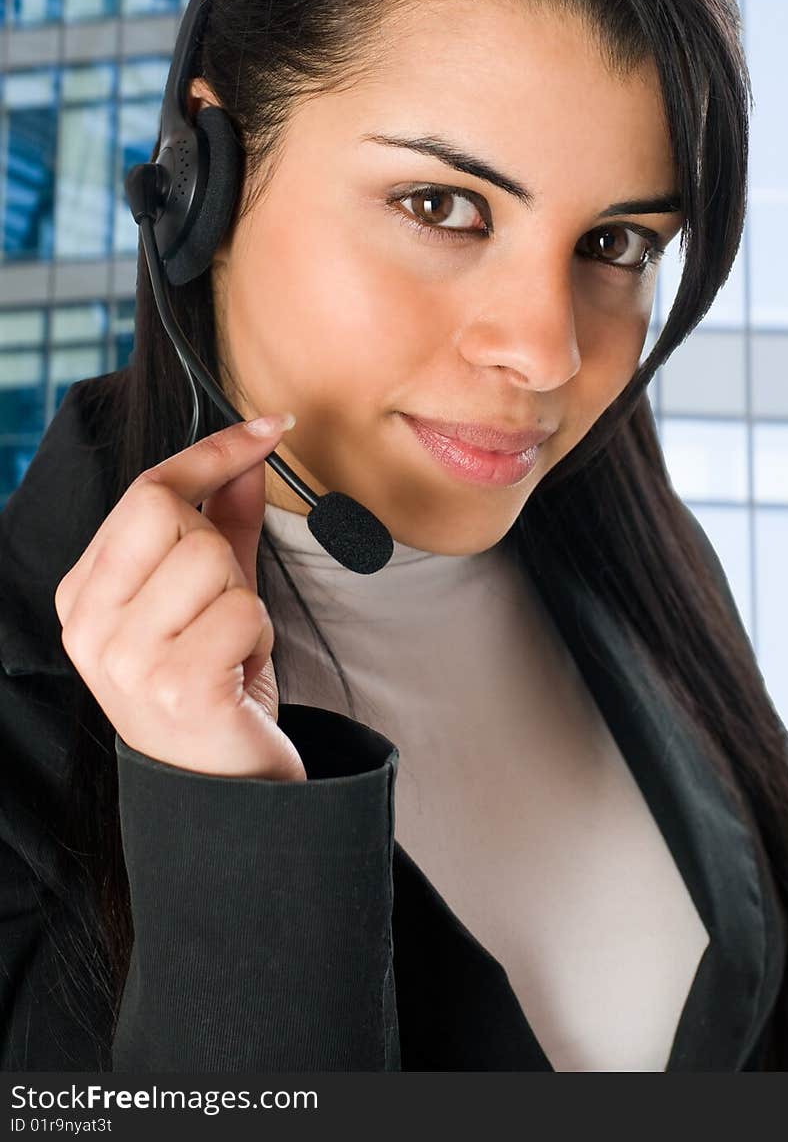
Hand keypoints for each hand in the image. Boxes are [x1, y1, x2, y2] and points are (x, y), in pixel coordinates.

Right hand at [54, 413, 305, 782]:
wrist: (223, 793)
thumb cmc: (214, 688)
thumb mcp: (213, 596)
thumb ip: (222, 524)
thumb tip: (247, 457)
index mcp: (84, 596)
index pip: (147, 491)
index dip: (213, 452)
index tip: (270, 427)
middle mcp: (88, 626)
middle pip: (175, 515)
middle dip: (221, 553)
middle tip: (224, 609)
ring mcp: (125, 658)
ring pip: (212, 560)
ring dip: (244, 602)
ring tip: (229, 649)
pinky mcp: (175, 685)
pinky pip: (243, 611)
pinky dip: (258, 638)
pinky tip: (238, 675)